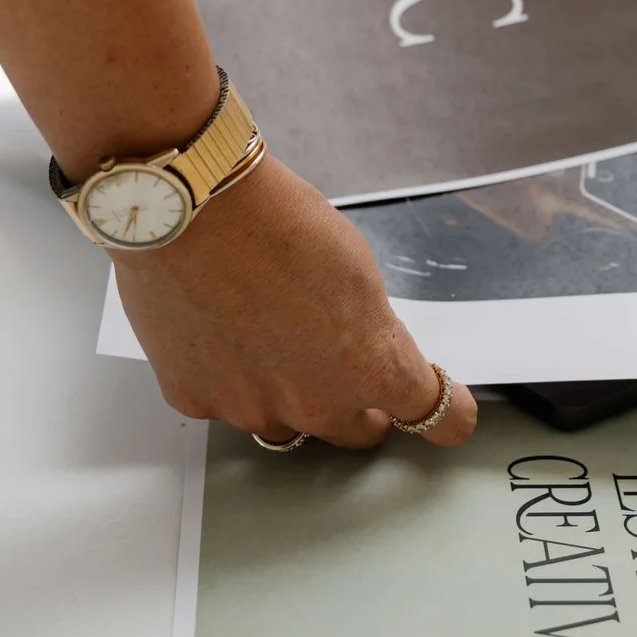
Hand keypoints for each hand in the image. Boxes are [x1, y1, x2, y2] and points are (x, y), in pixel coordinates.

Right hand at [113, 154, 477, 450]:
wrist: (191, 206)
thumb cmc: (274, 222)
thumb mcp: (358, 271)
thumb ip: (370, 330)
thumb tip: (364, 351)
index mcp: (374, 367)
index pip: (438, 418)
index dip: (445, 411)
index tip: (443, 405)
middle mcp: (316, 404)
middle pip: (356, 431)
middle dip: (356, 404)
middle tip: (335, 361)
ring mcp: (252, 409)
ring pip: (284, 423)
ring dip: (285, 393)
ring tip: (262, 331)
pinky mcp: (195, 400)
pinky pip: (224, 403)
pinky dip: (227, 378)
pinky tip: (217, 329)